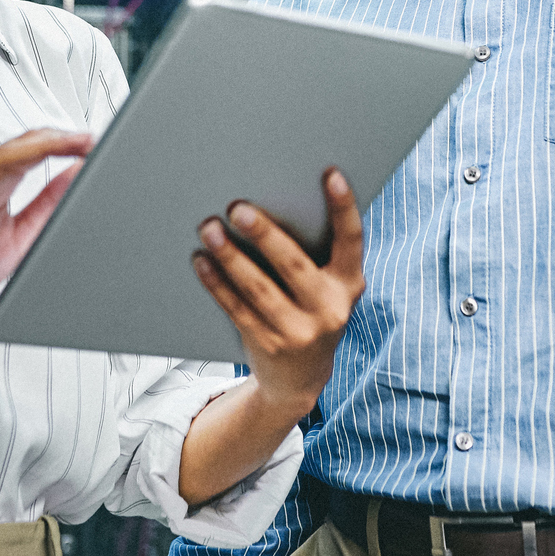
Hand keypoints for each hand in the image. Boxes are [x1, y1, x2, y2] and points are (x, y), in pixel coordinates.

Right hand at [0, 124, 90, 341]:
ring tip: (64, 139)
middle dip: (59, 141)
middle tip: (90, 139)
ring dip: (34, 146)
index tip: (96, 143)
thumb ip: (44, 207)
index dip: (66, 146)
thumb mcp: (18, 239)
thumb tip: (74, 177)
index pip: (35, 155)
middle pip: (23, 150)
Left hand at [192, 168, 364, 417]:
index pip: (352, 240)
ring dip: (231, 257)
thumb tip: (269, 206)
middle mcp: (330, 310)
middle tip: (238, 208)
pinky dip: (217, 284)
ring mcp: (299, 332)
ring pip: (259, 288)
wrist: (300, 381)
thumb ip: (315, 256)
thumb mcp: (327, 290)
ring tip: (209, 229)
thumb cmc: (311, 313)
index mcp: (349, 285)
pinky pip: (237, 308)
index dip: (344, 207)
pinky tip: (202, 261)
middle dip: (265, 234)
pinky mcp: (268, 345)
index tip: (330, 174)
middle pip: (295, 265)